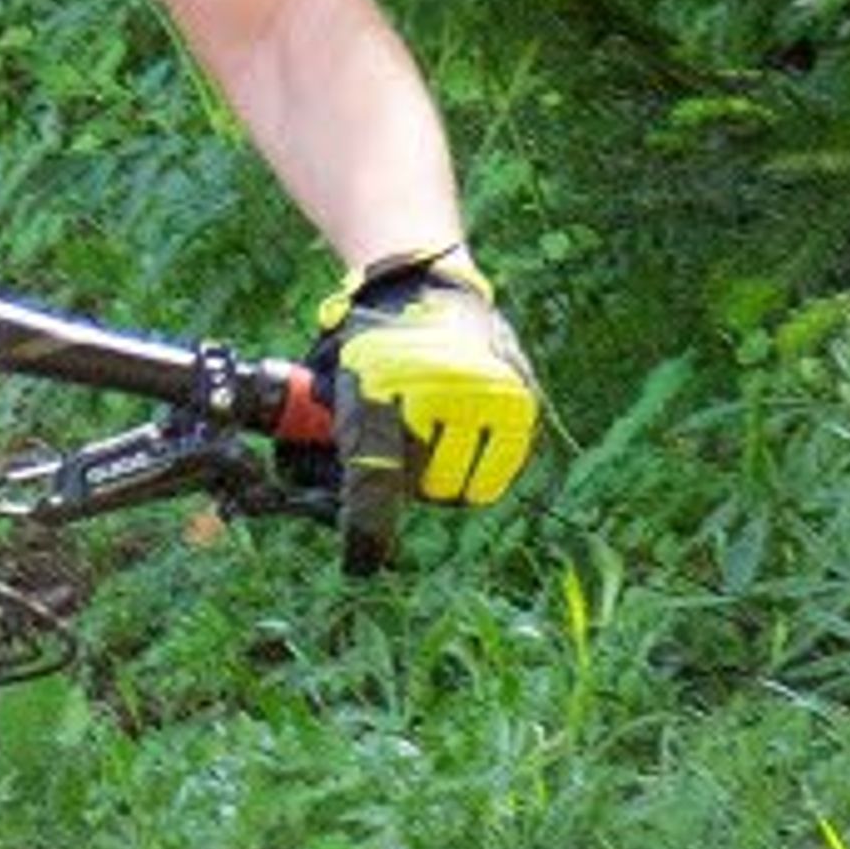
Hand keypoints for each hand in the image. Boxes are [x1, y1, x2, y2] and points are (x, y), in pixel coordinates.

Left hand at [326, 241, 539, 511]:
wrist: (423, 289)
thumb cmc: (370, 350)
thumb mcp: (337, 385)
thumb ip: (334, 446)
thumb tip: (343, 523)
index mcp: (381, 385)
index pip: (376, 479)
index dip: (367, 528)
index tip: (362, 559)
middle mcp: (435, 387)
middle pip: (422, 488)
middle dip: (407, 484)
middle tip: (404, 458)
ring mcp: (481, 391)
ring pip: (459, 485)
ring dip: (443, 480)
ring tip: (435, 449)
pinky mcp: (515, 397)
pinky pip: (498, 469)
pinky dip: (481, 472)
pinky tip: (467, 454)